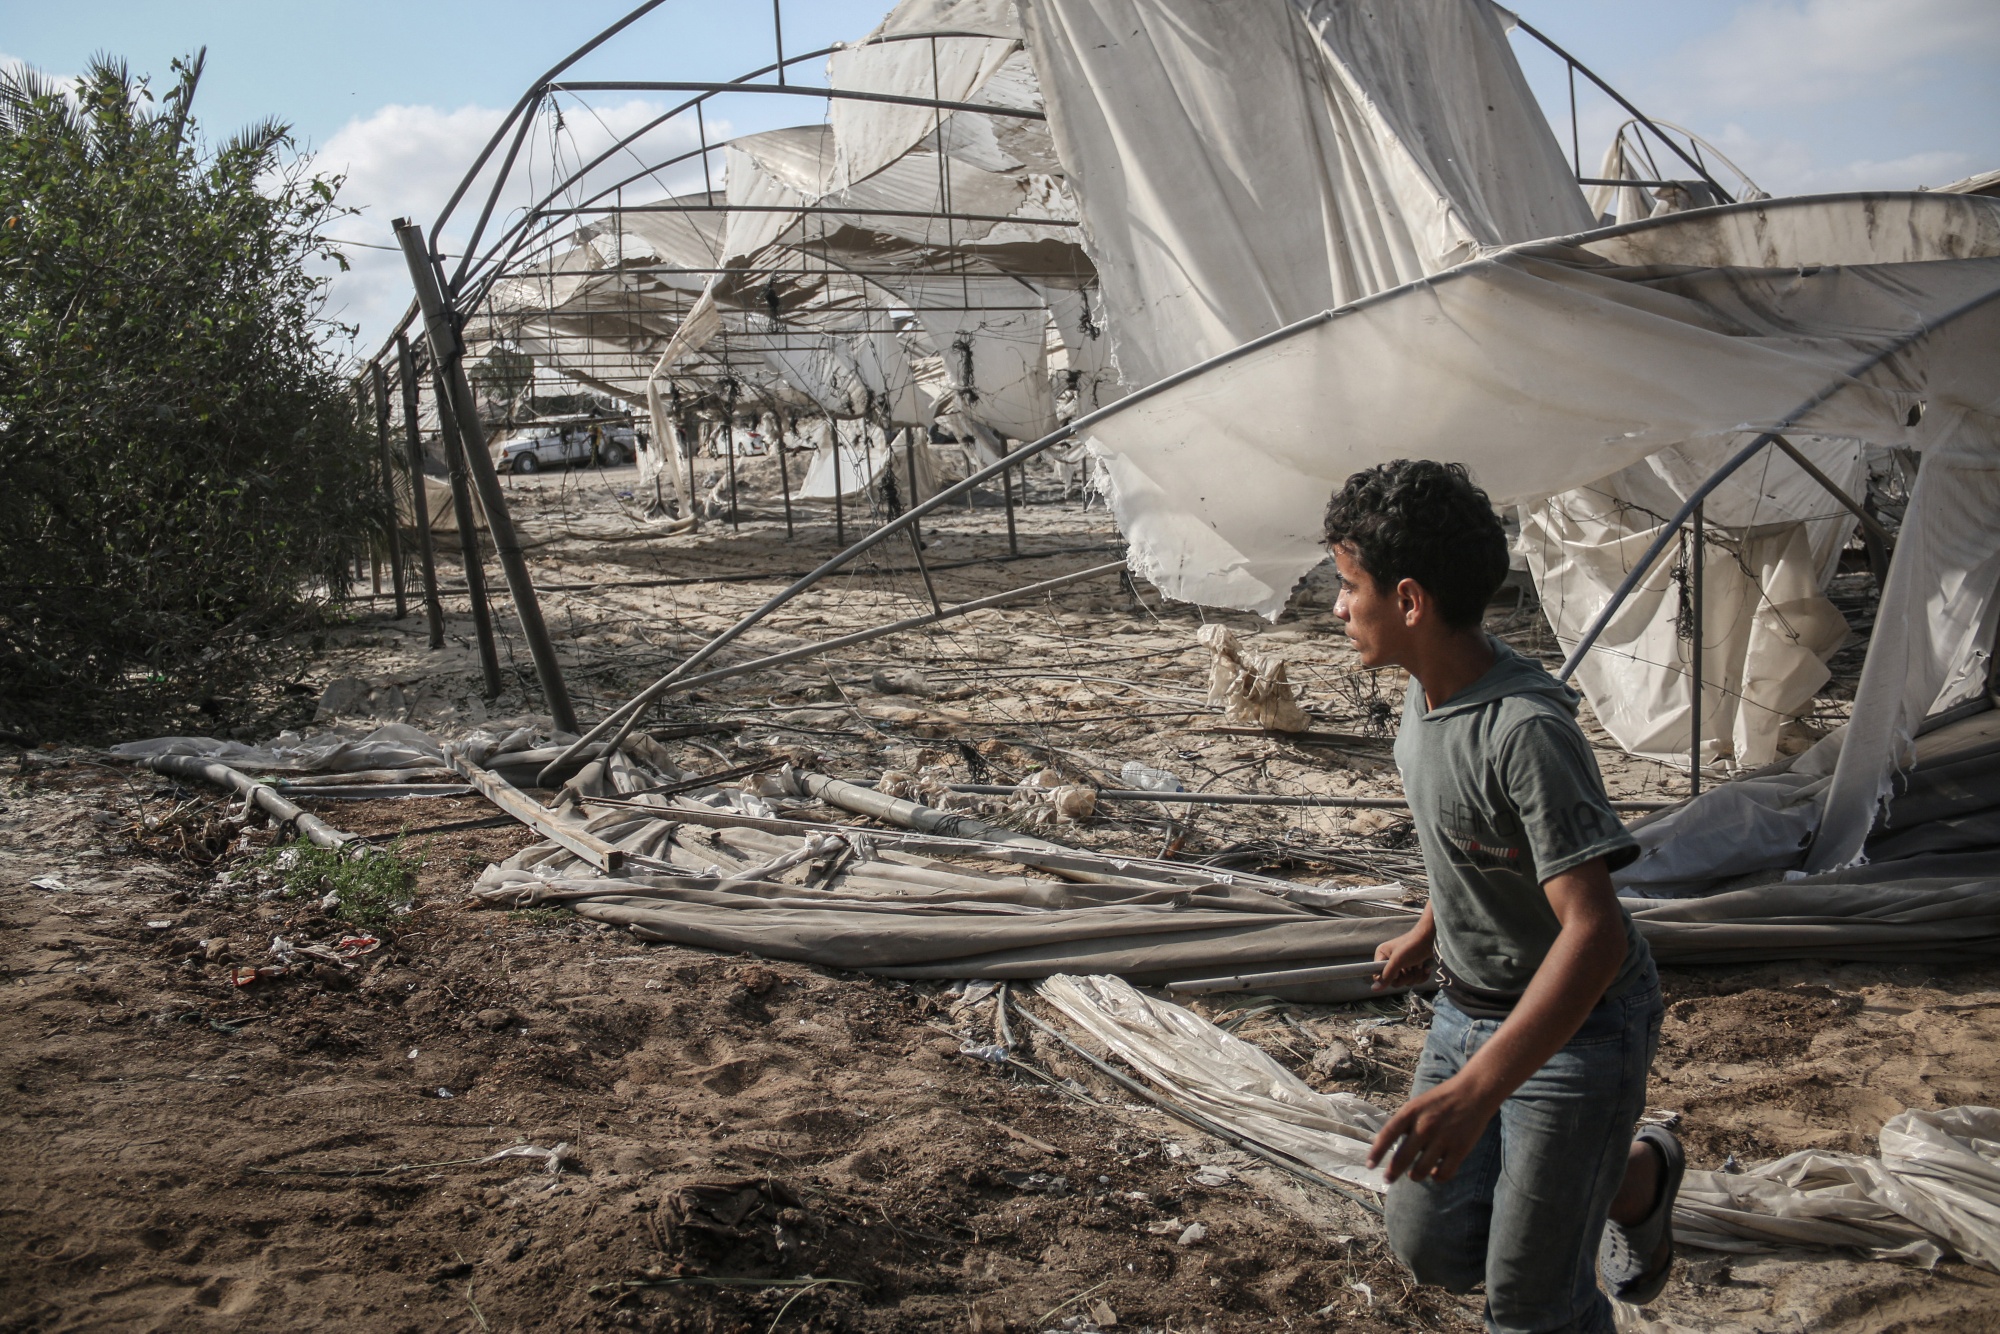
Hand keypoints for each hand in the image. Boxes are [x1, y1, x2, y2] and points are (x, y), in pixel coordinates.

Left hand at [1367, 1073, 1500, 1183]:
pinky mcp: (1460, 1149)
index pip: (1388, 1134)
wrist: (1473, 1092)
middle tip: (1388, 1179)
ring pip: (1421, 1170)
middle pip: (1402, 1157)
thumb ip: (1404, 1123)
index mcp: (1411, 1112)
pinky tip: (1435, 1173)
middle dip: (1392, 1172)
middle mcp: (1425, 1126)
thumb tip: (1387, 1146)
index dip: (1376, 1152)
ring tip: (1414, 1175)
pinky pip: (1443, 1174)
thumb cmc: (1441, 1099)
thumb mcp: (1417, 1104)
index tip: (1369, 1165)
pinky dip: (1437, 1177)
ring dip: (1415, 1176)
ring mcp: (1442, 1139)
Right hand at [1373, 925, 1434, 989]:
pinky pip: (1416, 981)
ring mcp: (1404, 966)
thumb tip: (1374, 989)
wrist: (1430, 938)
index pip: (1378, 976)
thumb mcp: (1397, 961)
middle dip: (1405, 976)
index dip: (1388, 977)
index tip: (1397, 972)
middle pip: (1394, 982)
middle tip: (1410, 966)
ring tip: (1418, 963)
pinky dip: (1422, 975)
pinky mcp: (1415, 969)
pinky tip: (1424, 965)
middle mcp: (1391, 962)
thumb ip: (1386, 976)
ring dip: (1415, 974)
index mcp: (1382, 956)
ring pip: (1407, 982)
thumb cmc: (1411, 946)